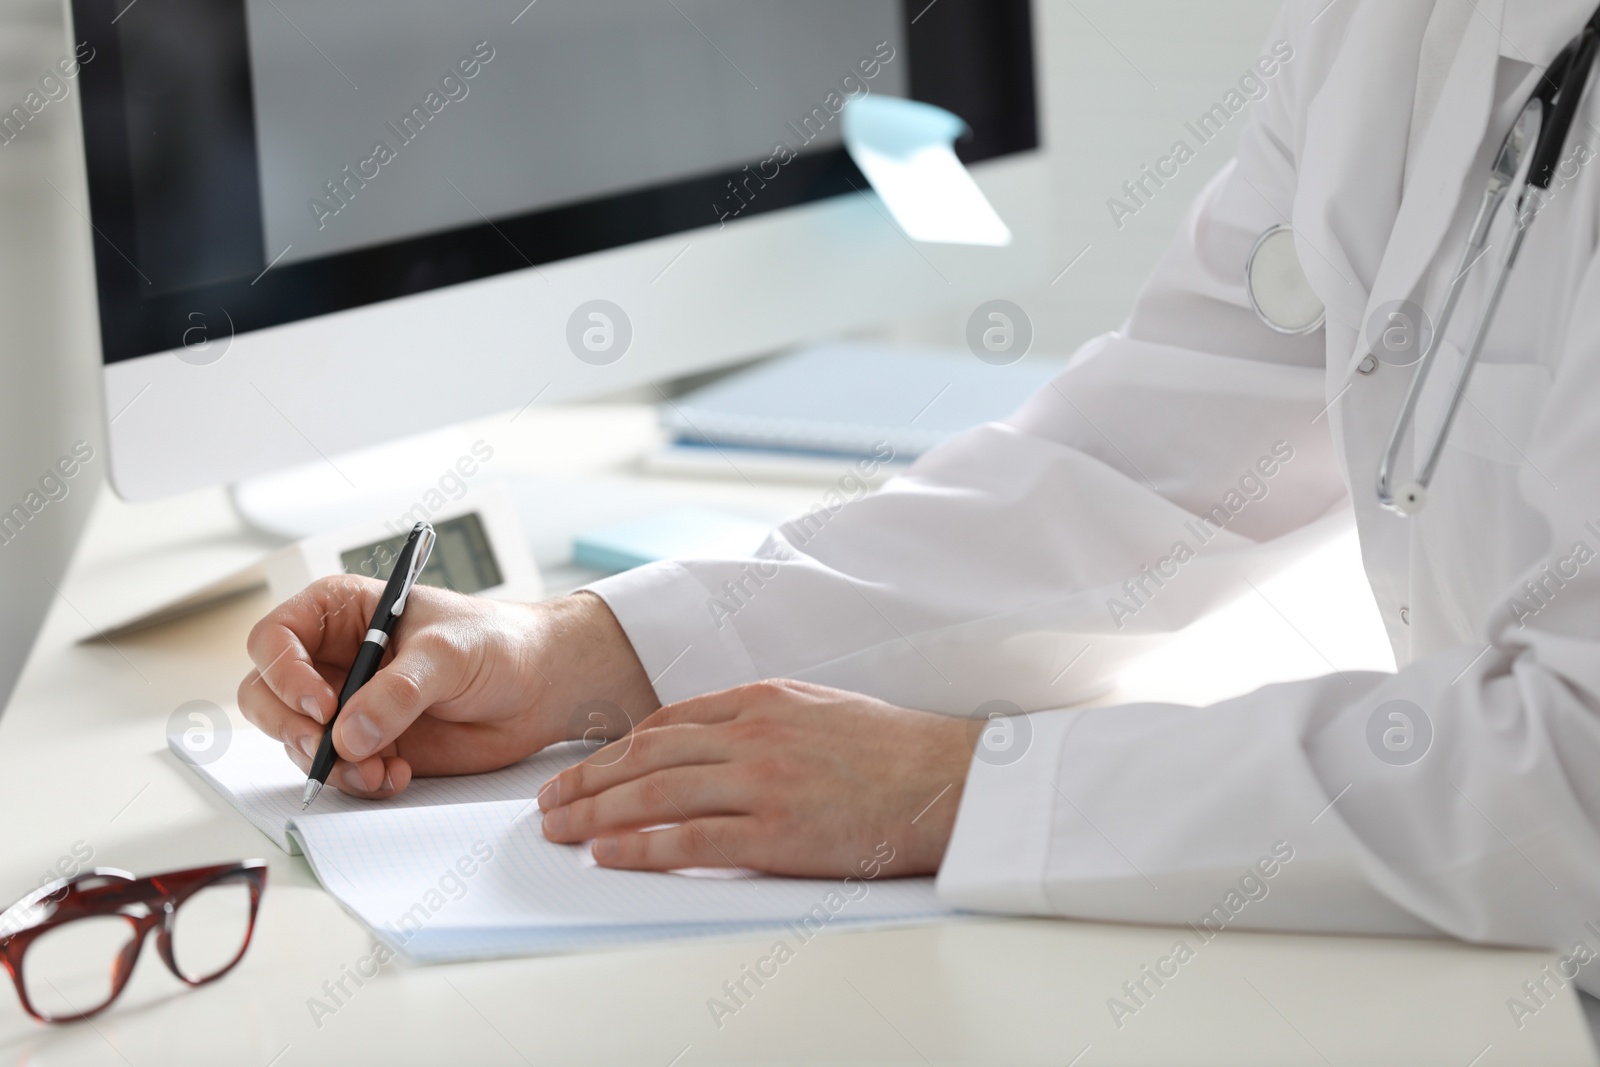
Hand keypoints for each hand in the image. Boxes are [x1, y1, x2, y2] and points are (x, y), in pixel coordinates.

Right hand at [238, 579, 655, 799]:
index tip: (322, 706)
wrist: (541, 686)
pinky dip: (358, 782)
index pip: (274, 640)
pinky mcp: (371, 744)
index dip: (284, 674)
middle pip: (267, 697)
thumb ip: (398, 692)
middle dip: (291, 730)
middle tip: (328, 752)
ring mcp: (349, 705)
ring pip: (298, 742)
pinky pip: (339, 772)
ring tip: (379, 771)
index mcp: (340, 613)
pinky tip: (396, 776)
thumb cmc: (498, 643)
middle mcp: (333, 659)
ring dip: (329, 766)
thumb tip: (349, 734)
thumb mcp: (448, 654)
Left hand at [537, 679, 977, 877]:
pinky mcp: (777, 832)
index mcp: (762, 699)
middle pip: (645, 757)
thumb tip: (705, 742)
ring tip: (559, 830)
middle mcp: (754, 734)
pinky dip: (640, 847)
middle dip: (586, 781)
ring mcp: (763, 782)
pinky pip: (691, 840)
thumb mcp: (818, 708)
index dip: (613, 750)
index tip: (584, 769)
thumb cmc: (892, 750)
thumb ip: (759, 718)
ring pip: (655, 795)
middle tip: (547, 803)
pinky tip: (608, 854)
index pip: (664, 723)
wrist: (949, 780)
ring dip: (595, 813)